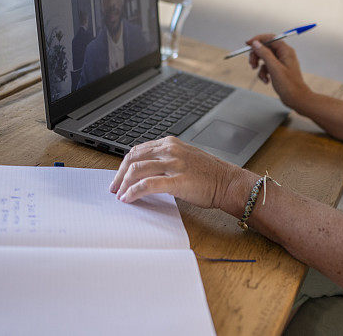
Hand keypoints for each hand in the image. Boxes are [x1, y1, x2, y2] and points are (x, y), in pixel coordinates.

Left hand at [110, 136, 238, 205]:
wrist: (228, 182)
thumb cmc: (209, 174)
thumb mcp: (185, 158)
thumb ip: (166, 159)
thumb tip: (145, 171)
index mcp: (171, 143)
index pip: (138, 150)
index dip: (124, 164)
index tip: (119, 176)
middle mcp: (170, 150)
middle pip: (133, 158)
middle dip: (119, 174)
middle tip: (114, 187)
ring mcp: (174, 164)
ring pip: (137, 170)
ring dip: (124, 185)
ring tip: (120, 195)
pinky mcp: (177, 181)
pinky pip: (148, 185)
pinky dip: (133, 192)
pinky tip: (128, 198)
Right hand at [246, 34, 312, 109]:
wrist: (297, 99)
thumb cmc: (289, 85)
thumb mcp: (274, 68)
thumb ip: (264, 54)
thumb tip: (256, 43)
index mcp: (286, 51)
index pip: (270, 38)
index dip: (258, 39)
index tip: (247, 44)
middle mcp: (284, 54)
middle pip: (266, 48)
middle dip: (257, 55)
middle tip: (252, 64)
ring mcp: (281, 62)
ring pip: (265, 58)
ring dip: (259, 66)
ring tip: (261, 76)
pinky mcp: (278, 70)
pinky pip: (267, 67)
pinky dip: (264, 73)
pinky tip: (266, 81)